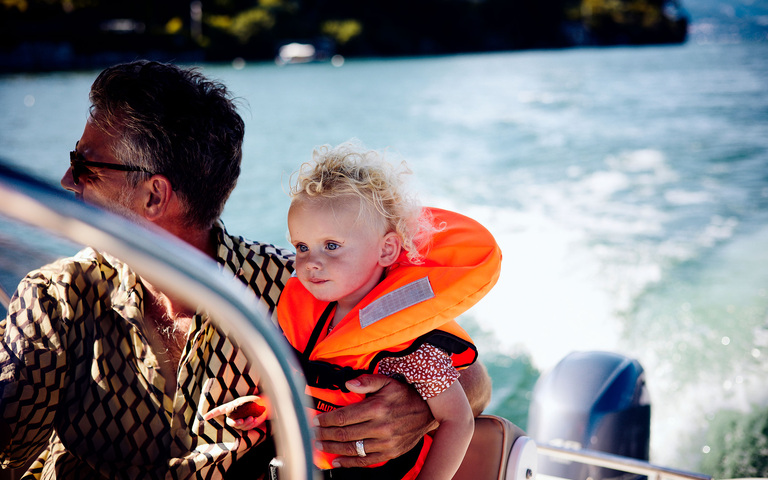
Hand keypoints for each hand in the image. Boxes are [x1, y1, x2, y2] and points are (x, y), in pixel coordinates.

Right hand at [204, 395, 268, 429]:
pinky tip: (255, 420)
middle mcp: (234, 414)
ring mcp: (240, 420)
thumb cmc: (255, 401)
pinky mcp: (246, 425)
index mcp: (231, 406)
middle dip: (235, 423)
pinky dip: (250, 425)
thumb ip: (237, 405)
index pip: (219, 410)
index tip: (205, 417)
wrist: (265, 406)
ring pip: (238, 426)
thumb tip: (228, 408)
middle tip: (241, 421)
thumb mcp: (246, 401)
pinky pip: (245, 428)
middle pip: (229, 422)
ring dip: (245, 423)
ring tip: (252, 418)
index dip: (212, 414)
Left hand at [313, 374, 435, 467]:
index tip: (316, 420)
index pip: (343, 416)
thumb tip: (348, 383)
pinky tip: (337, 461)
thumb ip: (367, 381)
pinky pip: (365, 461)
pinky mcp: (389, 453)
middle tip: (313, 433)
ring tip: (320, 445)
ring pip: (352, 448)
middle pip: (344, 434)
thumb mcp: (388, 382)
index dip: (326, 420)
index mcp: (376, 408)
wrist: (428, 412)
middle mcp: (380, 427)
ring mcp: (385, 442)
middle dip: (325, 434)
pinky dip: (349, 463)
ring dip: (332, 448)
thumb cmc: (405, 396)